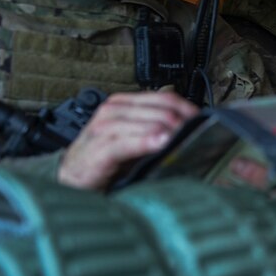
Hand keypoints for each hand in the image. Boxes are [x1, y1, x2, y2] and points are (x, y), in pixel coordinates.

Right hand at [58, 91, 197, 189]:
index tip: (203, 122)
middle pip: (161, 109)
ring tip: (185, 140)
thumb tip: (190, 131)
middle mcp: (114, 110)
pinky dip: (146, 142)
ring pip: (148, 122)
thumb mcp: (135, 140)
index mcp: (125, 104)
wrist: (72, 178)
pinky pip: (126, 142)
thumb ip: (157, 131)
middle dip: (182, 122)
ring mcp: (105, 127)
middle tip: (199, 135)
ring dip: (170, 131)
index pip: (165, 97)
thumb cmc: (105, 160)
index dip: (187, 108)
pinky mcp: (98, 148)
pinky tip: (160, 144)